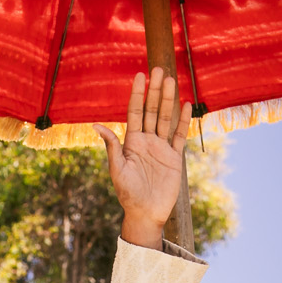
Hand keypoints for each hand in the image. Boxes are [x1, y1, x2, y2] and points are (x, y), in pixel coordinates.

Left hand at [95, 68, 187, 249]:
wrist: (145, 213)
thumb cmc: (127, 194)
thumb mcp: (117, 169)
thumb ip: (112, 146)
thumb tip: (96, 125)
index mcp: (131, 142)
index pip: (135, 112)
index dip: (137, 94)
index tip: (139, 75)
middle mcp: (147, 141)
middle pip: (151, 110)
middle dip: (155, 90)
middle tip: (159, 69)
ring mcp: (161, 148)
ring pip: (165, 118)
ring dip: (168, 100)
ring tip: (171, 80)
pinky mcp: (174, 158)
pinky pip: (179, 136)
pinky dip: (183, 121)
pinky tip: (185, 105)